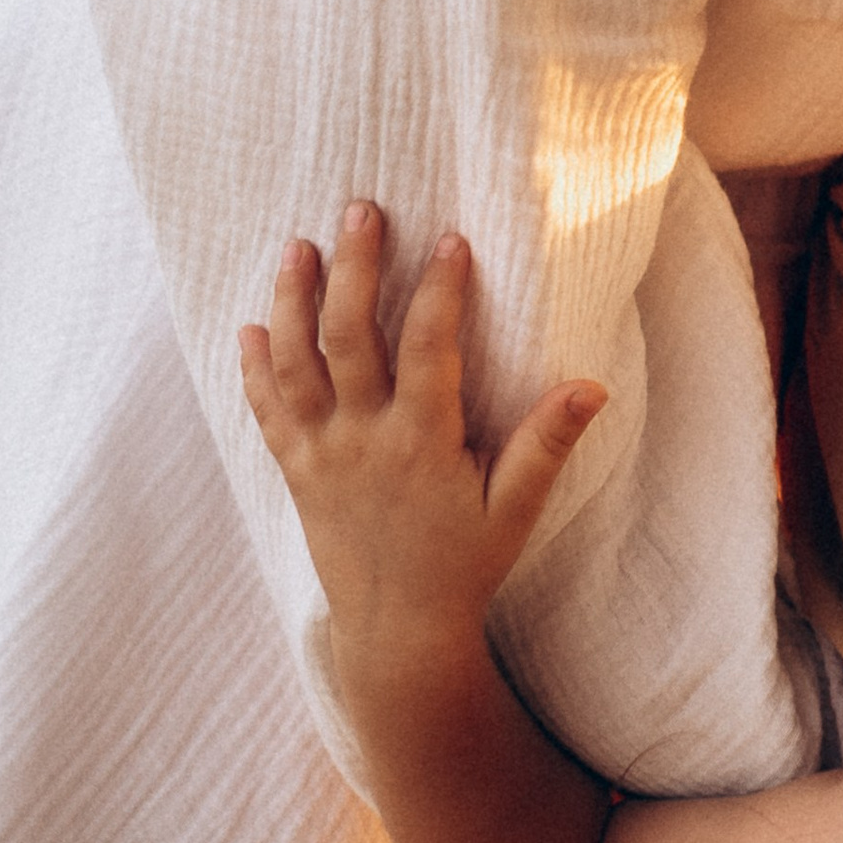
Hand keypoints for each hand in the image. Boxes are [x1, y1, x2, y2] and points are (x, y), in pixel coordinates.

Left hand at [239, 205, 604, 686]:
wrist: (396, 633)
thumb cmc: (464, 566)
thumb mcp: (517, 508)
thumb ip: (547, 443)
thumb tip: (591, 385)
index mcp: (420, 443)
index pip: (426, 347)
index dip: (439, 289)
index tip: (451, 239)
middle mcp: (362, 441)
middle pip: (346, 336)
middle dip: (353, 267)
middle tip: (360, 209)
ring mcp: (320, 455)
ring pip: (294, 363)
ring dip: (292, 300)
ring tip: (297, 247)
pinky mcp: (296, 473)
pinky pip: (266, 411)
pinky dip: (254, 367)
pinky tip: (251, 326)